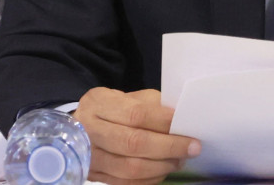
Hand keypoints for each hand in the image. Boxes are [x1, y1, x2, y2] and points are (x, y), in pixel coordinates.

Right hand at [73, 87, 202, 184]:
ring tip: (180, 160)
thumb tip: (180, 119)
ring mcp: (90, 156)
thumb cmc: (111, 110)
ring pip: (131, 168)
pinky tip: (163, 170)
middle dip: (168, 147)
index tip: (185, 125)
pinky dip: (151, 179)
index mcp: (98, 103)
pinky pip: (127, 183)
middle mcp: (89, 129)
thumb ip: (152, 105)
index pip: (135, 114)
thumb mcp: (127, 97)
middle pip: (133, 143)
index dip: (163, 121)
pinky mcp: (95, 175)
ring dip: (162, 166)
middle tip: (192, 147)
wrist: (81, 128)